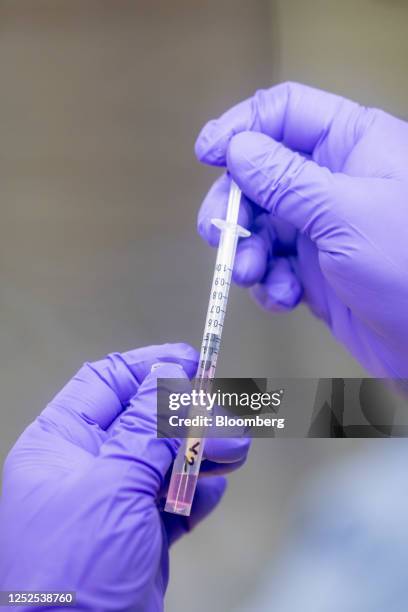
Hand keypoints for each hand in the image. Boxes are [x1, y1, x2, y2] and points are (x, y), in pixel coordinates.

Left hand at [0, 343, 248, 610]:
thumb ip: (145, 428)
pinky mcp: (138, 538)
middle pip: (144, 422)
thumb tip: (168, 375)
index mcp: (60, 444)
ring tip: (236, 451)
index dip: (149, 368)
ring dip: (201, 453)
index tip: (192, 361)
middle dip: (188, 417)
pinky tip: (213, 491)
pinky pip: (173, 503)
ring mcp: (114, 504)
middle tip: (228, 421)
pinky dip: (197, 494)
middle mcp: (85, 468)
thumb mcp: (112, 485)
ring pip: (164, 461)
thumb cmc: (74, 567)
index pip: (106, 384)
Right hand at [195, 82, 407, 376]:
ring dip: (246, 251)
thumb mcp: (346, 215)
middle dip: (234, 205)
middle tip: (217, 234)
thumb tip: (237, 148)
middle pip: (259, 173)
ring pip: (259, 224)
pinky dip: (268, 282)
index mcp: (351, 144)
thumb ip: (286, 180)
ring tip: (251, 275)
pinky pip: (272, 265)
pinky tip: (284, 298)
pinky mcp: (313, 271)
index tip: (207, 156)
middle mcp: (331, 180)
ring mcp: (320, 227)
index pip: (284, 112)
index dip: (241, 127)